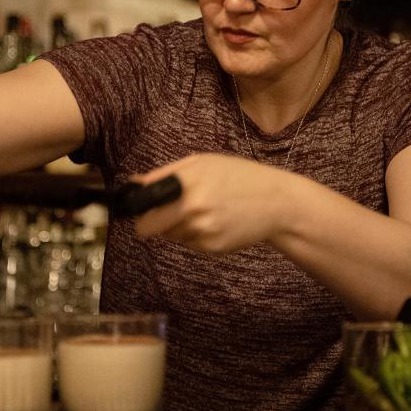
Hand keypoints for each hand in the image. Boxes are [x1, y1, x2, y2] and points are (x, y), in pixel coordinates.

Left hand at [133, 153, 290, 253]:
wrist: (276, 202)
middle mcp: (190, 207)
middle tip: (166, 215)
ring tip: (204, 212)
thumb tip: (133, 183)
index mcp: (185, 182)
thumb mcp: (203, 163)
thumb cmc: (239, 176)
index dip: (137, 208)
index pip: (141, 204)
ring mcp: (201, 230)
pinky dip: (197, 236)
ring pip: (170, 236)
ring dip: (178, 227)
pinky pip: (190, 244)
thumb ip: (165, 174)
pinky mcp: (211, 248)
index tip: (138, 208)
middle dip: (150, 224)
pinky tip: (216, 223)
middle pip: (147, 228)